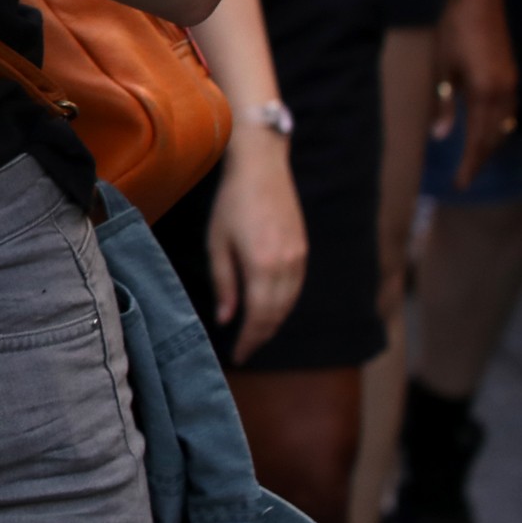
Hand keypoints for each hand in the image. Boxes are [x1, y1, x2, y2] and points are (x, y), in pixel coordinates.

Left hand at [206, 125, 307, 361]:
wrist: (262, 167)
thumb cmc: (232, 202)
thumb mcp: (217, 243)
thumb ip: (223, 283)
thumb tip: (226, 319)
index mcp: (262, 266)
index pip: (258, 317)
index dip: (249, 340)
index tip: (238, 355)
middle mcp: (286, 266)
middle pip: (277, 315)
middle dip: (260, 336)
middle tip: (245, 350)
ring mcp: (299, 258)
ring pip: (290, 304)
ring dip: (274, 322)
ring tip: (255, 334)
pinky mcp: (304, 250)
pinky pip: (296, 288)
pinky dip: (284, 304)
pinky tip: (270, 308)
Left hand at [430, 0, 519, 183]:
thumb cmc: (453, 31)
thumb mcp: (441, 68)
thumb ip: (443, 104)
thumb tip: (441, 136)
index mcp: (485, 93)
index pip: (479, 141)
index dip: (470, 165)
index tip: (460, 184)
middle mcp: (504, 92)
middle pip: (495, 138)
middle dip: (480, 160)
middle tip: (465, 178)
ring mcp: (511, 83)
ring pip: (505, 125)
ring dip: (491, 145)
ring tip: (474, 160)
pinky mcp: (511, 74)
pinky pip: (509, 110)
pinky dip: (498, 126)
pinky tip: (488, 130)